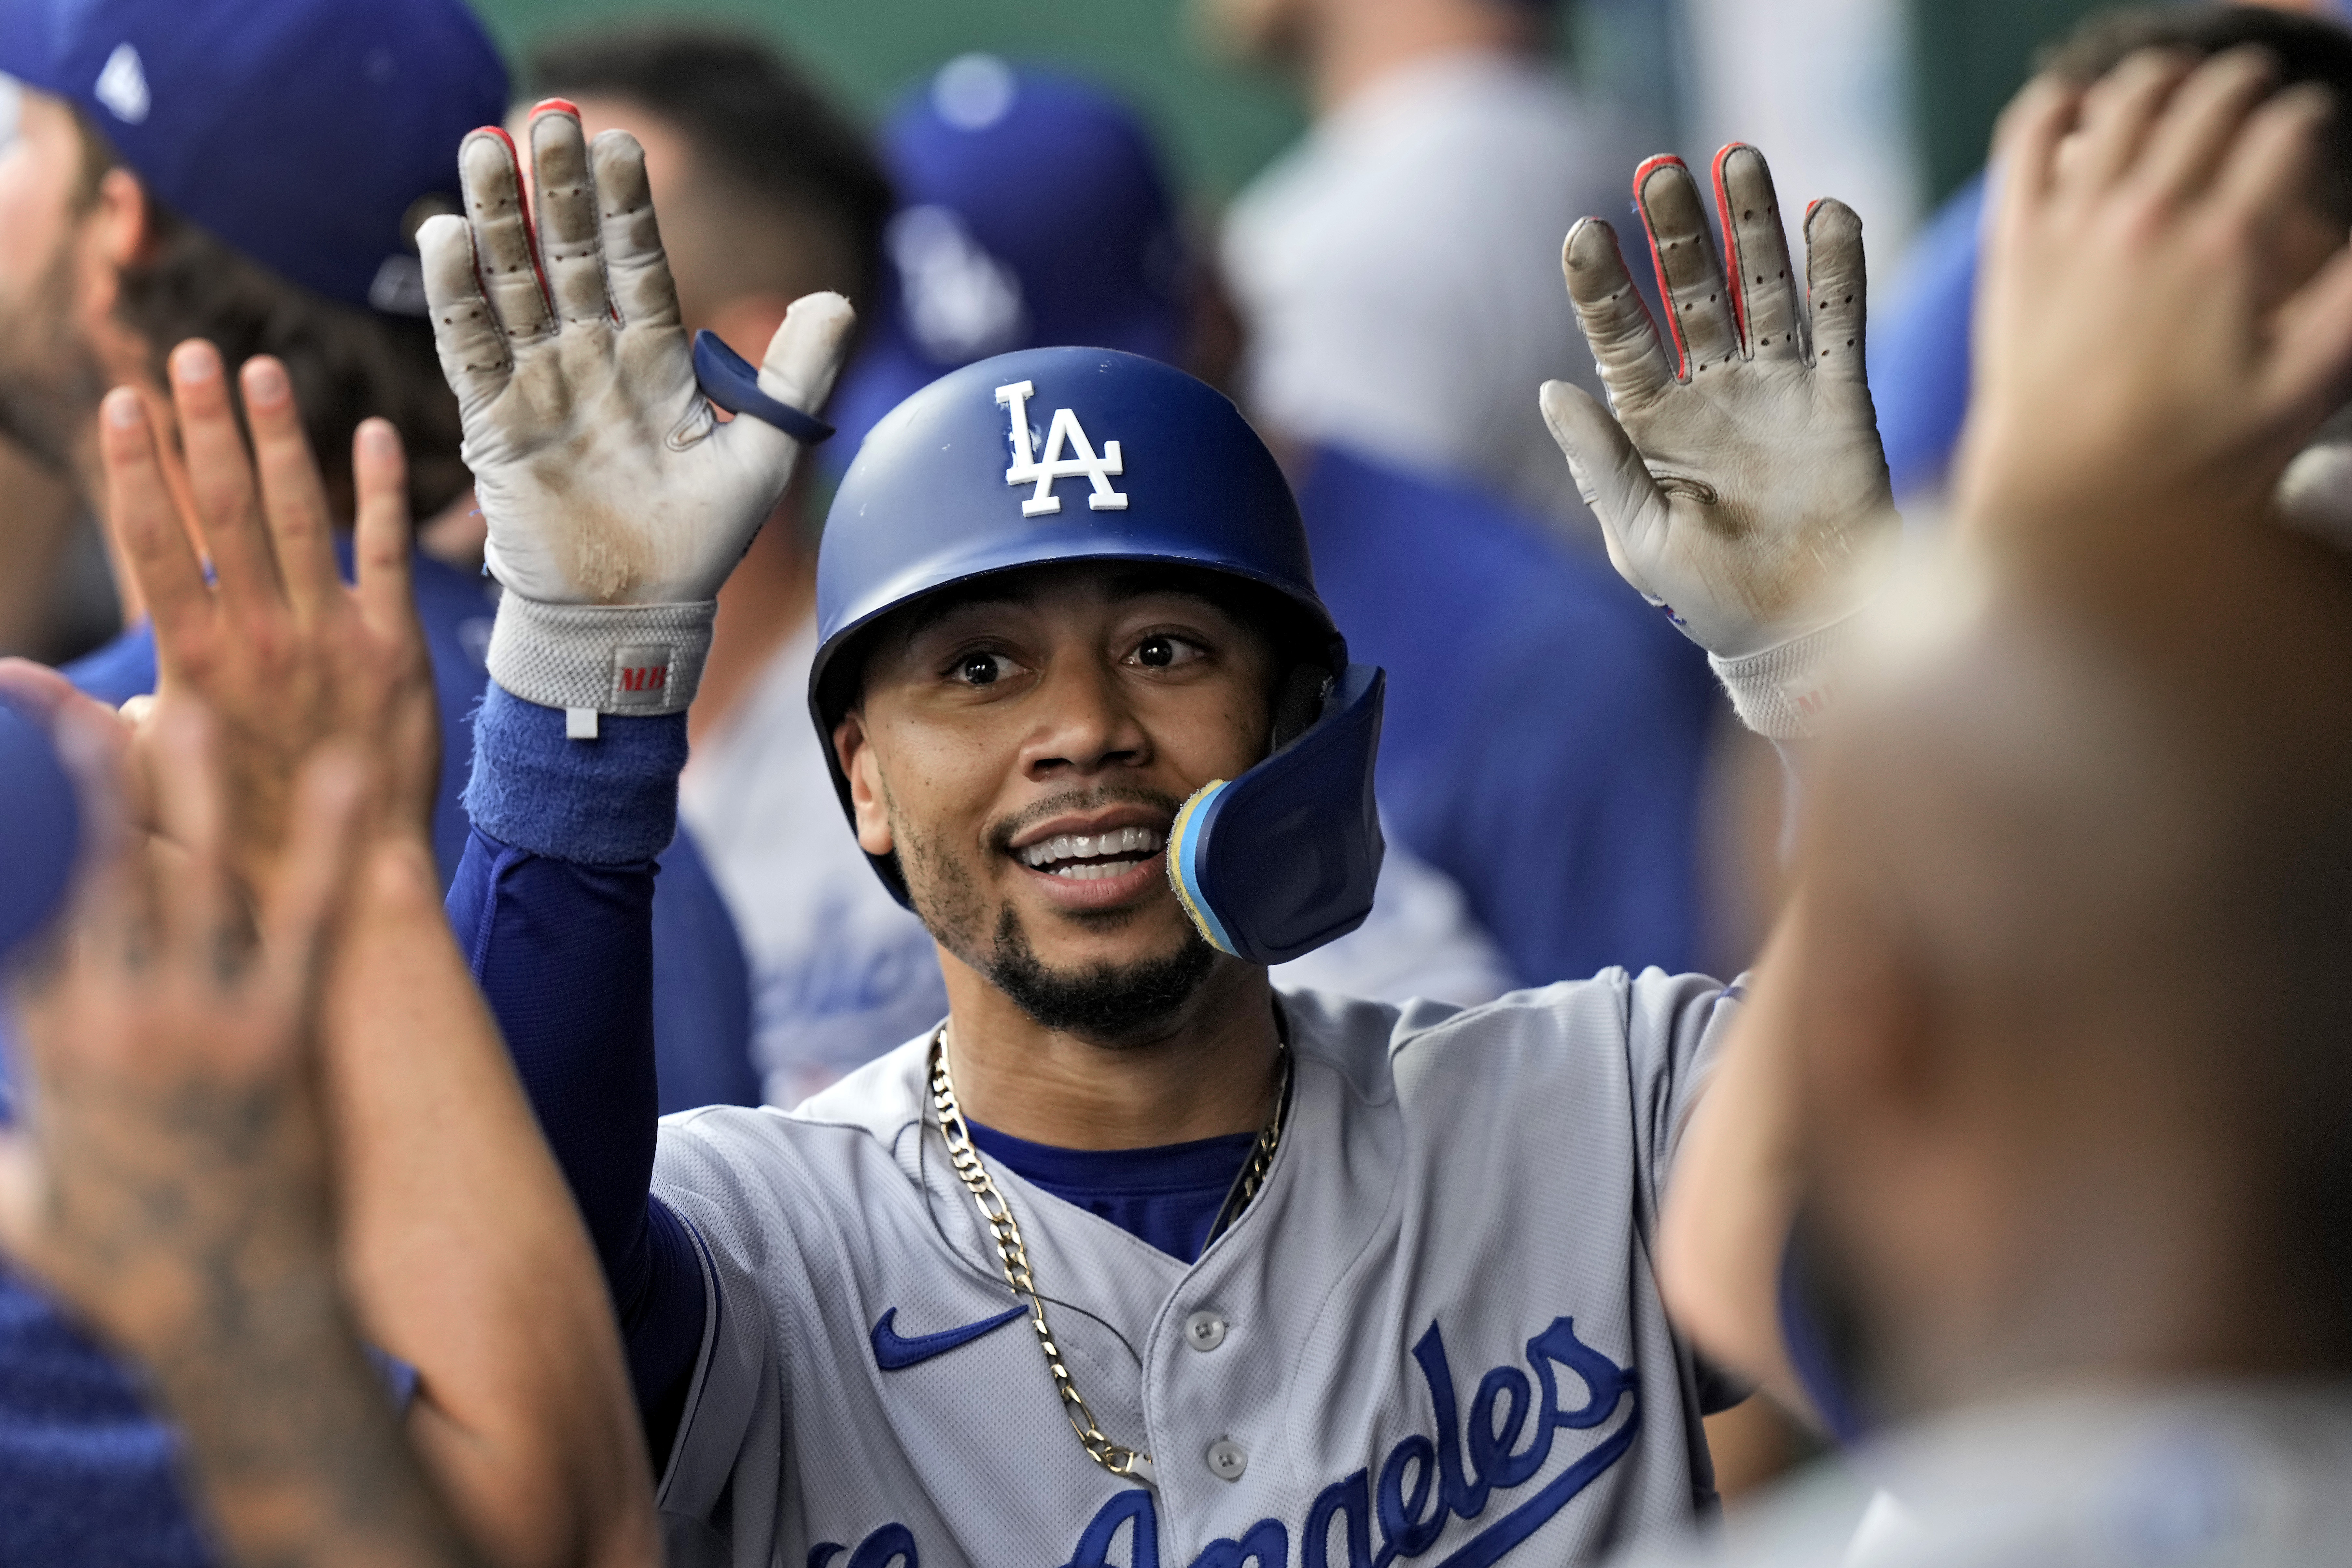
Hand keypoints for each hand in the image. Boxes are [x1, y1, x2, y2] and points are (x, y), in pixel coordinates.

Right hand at [0, 704, 495, 1567]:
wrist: (226, 1316)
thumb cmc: (128, 1268)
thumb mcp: (22, 1215)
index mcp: (45, 1046)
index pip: (8, 909)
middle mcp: (111, 1021)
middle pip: (82, 870)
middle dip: (68, 780)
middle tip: (60, 695)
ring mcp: (199, 1027)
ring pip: (190, 878)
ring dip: (193, 787)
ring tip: (199, 704)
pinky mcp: (283, 1039)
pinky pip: (312, 922)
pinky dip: (331, 847)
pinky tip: (353, 777)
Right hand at [101, 345, 437, 885]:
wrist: (344, 873)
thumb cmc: (238, 832)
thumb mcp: (143, 778)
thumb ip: (78, 721)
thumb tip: (1, 681)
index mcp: (198, 660)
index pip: (157, 543)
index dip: (139, 470)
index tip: (126, 406)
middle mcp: (263, 637)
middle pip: (226, 510)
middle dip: (206, 427)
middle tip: (193, 356)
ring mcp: (333, 637)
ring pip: (301, 516)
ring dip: (281, 438)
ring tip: (264, 371)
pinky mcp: (394, 649)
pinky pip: (386, 555)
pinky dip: (379, 493)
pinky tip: (374, 436)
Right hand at [416, 104, 852, 716]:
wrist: (636, 612)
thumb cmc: (697, 544)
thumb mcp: (762, 458)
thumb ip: (795, 380)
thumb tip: (838, 302)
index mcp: (652, 359)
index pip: (636, 265)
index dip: (627, 207)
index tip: (621, 142)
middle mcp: (590, 359)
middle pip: (567, 257)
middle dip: (556, 190)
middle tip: (548, 115)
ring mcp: (539, 386)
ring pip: (512, 286)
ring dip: (496, 219)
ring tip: (484, 146)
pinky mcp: (495, 423)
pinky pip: (469, 349)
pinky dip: (456, 296)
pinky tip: (446, 237)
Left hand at [1541, 145, 1895, 660]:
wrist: (1794, 633)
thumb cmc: (1706, 597)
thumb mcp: (1640, 535)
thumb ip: (1602, 462)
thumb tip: (1552, 389)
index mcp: (1652, 420)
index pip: (1620, 334)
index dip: (1601, 284)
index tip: (1582, 231)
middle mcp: (1713, 390)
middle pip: (1692, 292)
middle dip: (1678, 231)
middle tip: (1660, 169)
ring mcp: (1778, 389)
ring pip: (1763, 288)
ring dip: (1752, 224)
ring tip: (1738, 156)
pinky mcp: (1840, 400)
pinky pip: (1841, 322)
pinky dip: (1838, 267)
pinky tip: (1827, 211)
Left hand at [1961, 47, 2351, 536]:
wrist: (2066, 502)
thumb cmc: (2187, 458)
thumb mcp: (2299, 388)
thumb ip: (2348, 304)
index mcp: (2227, 246)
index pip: (2288, 131)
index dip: (2309, 118)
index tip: (2310, 127)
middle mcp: (2149, 219)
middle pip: (2213, 100)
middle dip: (2247, 82)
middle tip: (2256, 92)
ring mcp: (2074, 225)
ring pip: (2128, 101)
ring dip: (2166, 75)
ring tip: (2183, 81)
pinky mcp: (2015, 242)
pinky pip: (2030, 138)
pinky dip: (2055, 103)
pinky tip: (2080, 101)